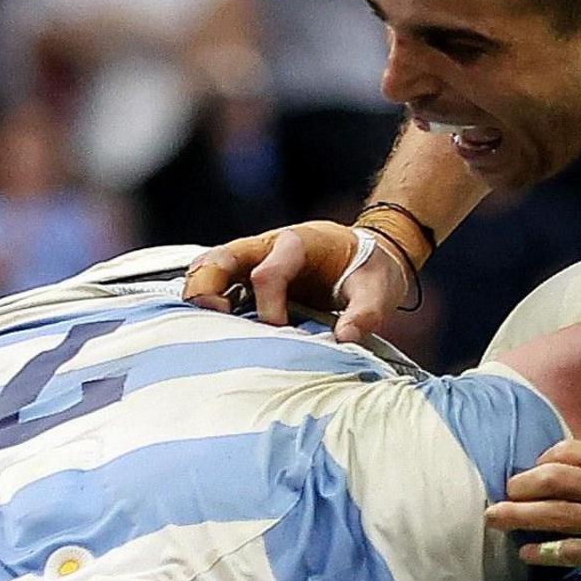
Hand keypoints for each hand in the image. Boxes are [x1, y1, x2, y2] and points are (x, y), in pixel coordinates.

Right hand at [182, 220, 411, 338]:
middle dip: (209, 286)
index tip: (280, 331)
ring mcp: (254, 260)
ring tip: (203, 326)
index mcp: (299, 243)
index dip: (269, 305)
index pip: (268, 273)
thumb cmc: (370, 270)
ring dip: (200, 293)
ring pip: (209, 267)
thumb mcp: (380, 289)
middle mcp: (268, 246)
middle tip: (214, 318)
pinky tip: (206, 328)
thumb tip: (346, 338)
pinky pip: (217, 282)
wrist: (366, 256)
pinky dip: (206, 301)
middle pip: (221, 258)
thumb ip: (366, 312)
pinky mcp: (248, 276)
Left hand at [485, 443, 580, 572]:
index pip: (571, 451)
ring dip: (521, 516)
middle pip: (558, 478)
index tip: (530, 472)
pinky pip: (579, 550)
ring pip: (561, 514)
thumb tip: (571, 465)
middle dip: (523, 485)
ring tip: (494, 518)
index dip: (542, 460)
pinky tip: (528, 553)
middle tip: (502, 492)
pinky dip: (549, 551)